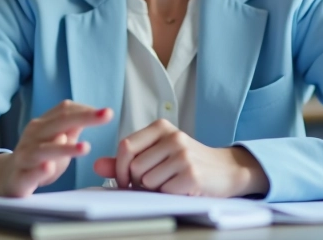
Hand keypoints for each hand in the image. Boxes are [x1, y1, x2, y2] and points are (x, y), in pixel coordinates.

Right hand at [0, 100, 112, 197]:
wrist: (8, 177)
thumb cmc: (39, 157)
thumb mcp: (57, 140)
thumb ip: (72, 127)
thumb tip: (95, 113)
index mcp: (43, 124)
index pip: (64, 110)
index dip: (85, 110)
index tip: (106, 112)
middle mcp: (33, 136)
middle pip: (58, 123)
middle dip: (84, 118)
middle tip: (106, 115)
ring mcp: (25, 156)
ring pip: (44, 149)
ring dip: (65, 148)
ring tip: (85, 148)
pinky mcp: (19, 178)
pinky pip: (29, 173)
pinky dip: (39, 170)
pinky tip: (49, 167)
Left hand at [92, 119, 268, 196]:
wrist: (226, 170)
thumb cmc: (187, 162)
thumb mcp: (157, 153)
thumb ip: (127, 159)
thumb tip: (96, 165)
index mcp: (161, 127)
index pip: (125, 146)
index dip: (119, 168)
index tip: (125, 179)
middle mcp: (173, 137)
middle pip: (133, 166)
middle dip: (137, 181)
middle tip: (153, 182)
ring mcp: (183, 155)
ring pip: (146, 181)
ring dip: (153, 189)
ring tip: (169, 183)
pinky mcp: (191, 175)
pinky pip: (162, 192)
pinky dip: (167, 195)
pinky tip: (180, 188)